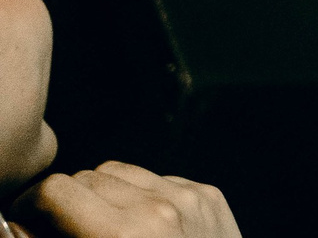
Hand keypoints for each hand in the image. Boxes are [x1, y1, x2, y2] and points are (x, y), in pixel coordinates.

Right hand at [12, 164, 239, 237]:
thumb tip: (22, 226)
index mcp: (123, 236)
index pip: (57, 191)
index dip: (32, 205)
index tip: (27, 220)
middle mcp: (158, 209)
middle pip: (87, 177)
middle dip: (68, 202)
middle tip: (62, 229)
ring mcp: (189, 197)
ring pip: (122, 171)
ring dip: (104, 193)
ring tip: (102, 226)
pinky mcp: (209, 195)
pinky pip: (159, 178)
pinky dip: (142, 196)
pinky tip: (142, 227)